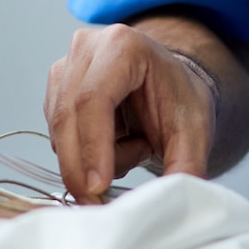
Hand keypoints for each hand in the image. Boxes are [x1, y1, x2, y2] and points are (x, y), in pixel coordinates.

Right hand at [44, 24, 218, 204]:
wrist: (169, 85)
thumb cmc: (180, 100)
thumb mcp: (194, 132)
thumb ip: (186, 166)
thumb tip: (167, 202)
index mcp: (123, 45)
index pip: (94, 98)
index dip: (93, 146)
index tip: (99, 186)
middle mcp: (86, 47)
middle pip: (67, 116)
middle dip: (80, 167)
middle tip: (99, 203)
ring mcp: (65, 66)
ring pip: (60, 132)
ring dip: (90, 160)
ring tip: (136, 148)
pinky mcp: (54, 89)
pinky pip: (58, 137)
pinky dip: (83, 155)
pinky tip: (117, 144)